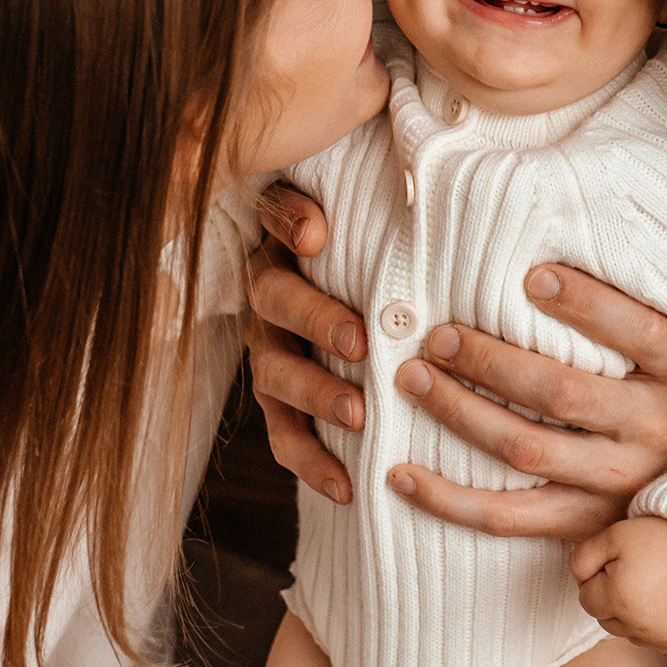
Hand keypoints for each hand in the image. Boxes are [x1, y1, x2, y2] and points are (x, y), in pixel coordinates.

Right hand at [245, 184, 365, 504]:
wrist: (384, 328)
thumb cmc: (391, 263)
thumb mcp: (382, 228)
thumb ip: (377, 205)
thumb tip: (396, 181)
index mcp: (289, 242)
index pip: (277, 218)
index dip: (288, 223)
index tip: (317, 238)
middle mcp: (270, 296)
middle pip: (274, 300)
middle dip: (316, 320)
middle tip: (359, 343)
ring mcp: (270, 352)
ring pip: (275, 373)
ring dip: (316, 394)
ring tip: (358, 415)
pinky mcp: (279, 405)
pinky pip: (285, 437)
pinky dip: (312, 461)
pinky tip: (346, 485)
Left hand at [384, 265, 666, 541]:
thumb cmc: (662, 397)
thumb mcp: (664, 354)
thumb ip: (623, 312)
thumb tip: (543, 256)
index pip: (640, 332)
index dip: (588, 305)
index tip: (532, 277)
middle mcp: (650, 430)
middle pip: (562, 393)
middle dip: (491, 361)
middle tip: (437, 335)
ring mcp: (616, 482)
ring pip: (525, 449)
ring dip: (460, 414)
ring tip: (412, 379)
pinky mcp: (584, 523)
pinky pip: (507, 516)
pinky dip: (448, 499)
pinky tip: (400, 473)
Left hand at [571, 516, 666, 651]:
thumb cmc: (662, 538)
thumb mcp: (614, 535)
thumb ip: (582, 559)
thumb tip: (577, 582)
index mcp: (619, 600)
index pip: (586, 599)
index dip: (600, 576)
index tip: (621, 561)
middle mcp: (640, 627)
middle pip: (606, 619)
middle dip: (613, 597)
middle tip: (639, 571)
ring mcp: (663, 639)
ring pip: (629, 632)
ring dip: (633, 613)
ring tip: (655, 584)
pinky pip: (654, 639)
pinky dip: (656, 624)